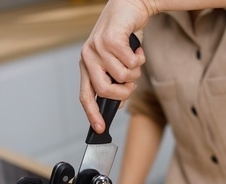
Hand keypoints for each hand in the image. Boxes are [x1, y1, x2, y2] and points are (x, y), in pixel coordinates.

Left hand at [79, 0, 149, 132]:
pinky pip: (130, 64)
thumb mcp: (116, 63)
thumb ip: (114, 83)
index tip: (99, 129)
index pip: (86, 95)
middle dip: (125, 92)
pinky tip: (137, 50)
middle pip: (106, 90)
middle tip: (132, 84)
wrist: (129, 7)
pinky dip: (139, 59)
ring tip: (134, 60)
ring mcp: (97, 48)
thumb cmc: (123, 37)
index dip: (92, 113)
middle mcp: (88, 57)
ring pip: (122, 77)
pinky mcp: (110, 39)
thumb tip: (117, 104)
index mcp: (87, 65)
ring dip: (135, 72)